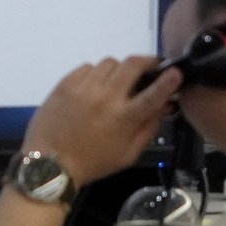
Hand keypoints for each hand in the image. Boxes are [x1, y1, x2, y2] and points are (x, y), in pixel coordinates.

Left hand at [19, 57, 183, 187]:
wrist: (50, 164)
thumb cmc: (93, 162)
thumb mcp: (128, 155)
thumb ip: (149, 128)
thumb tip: (163, 106)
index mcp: (124, 117)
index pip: (154, 93)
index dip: (169, 80)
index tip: (176, 71)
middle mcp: (106, 97)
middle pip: (132, 64)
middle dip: (146, 62)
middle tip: (148, 68)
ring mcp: (84, 87)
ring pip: (110, 62)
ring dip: (119, 70)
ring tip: (117, 82)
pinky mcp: (66, 83)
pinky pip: (88, 66)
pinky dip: (96, 73)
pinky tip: (94, 87)